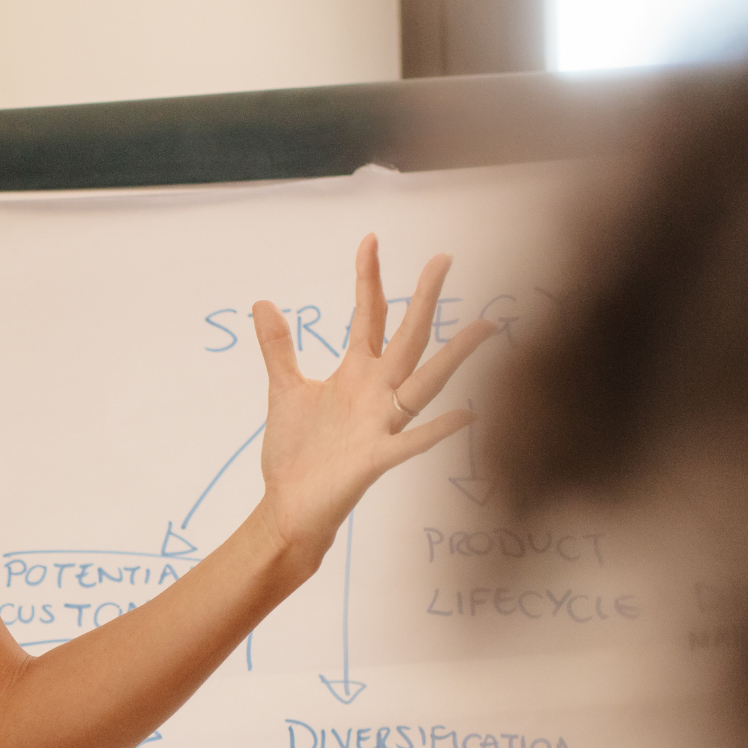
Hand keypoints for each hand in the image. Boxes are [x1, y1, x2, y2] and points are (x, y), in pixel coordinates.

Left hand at [248, 236, 492, 568]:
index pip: (370, 316)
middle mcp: (376, 393)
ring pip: (425, 382)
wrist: (289, 508)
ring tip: (486, 326)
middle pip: (407, 337)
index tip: (370, 239)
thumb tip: (262, 303)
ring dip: (454, 356)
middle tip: (444, 258)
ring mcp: (381, 424)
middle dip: (424, 299)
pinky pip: (412, 441)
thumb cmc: (295, 454)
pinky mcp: (376, 458)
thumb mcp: (284, 390)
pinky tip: (466, 414)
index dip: (370, 278)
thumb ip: (278, 348)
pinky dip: (436, 429)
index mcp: (356, 374)